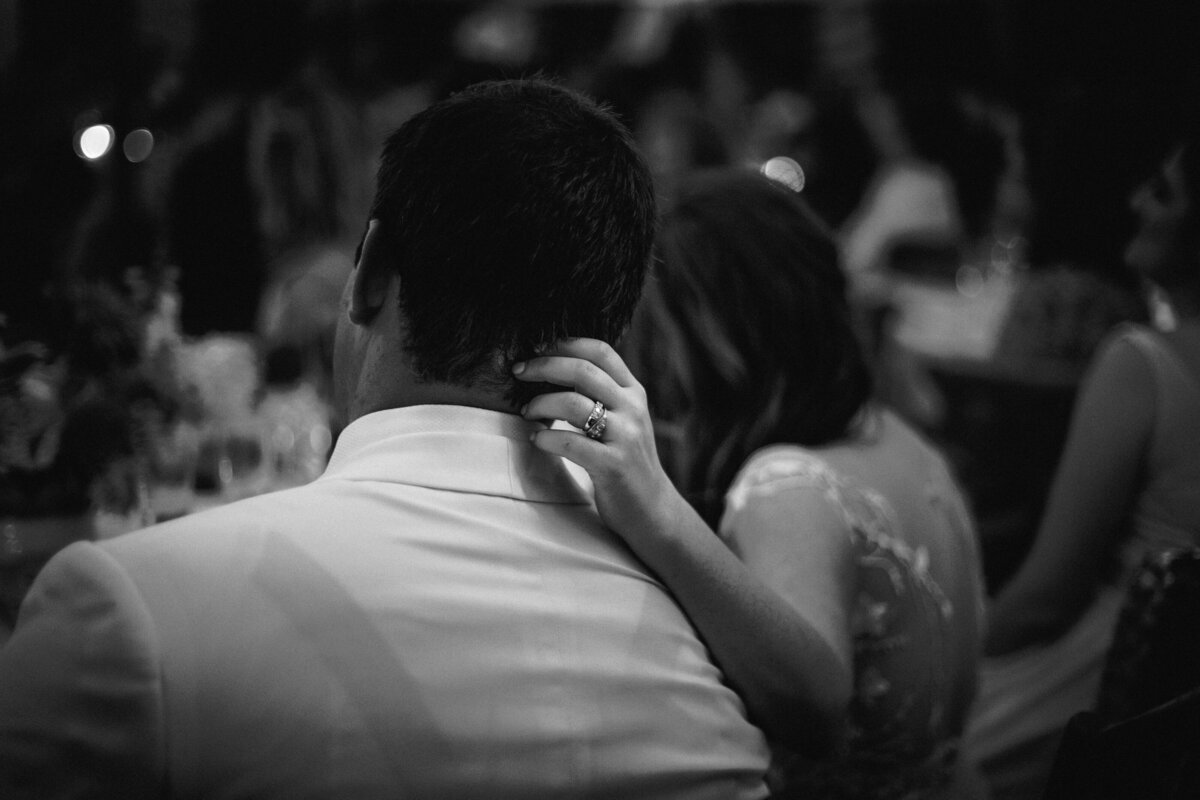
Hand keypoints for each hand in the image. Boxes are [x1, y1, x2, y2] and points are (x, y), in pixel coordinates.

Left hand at [512, 338, 685, 545]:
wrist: (651, 509)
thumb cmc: (625, 460)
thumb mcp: (623, 420)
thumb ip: (601, 394)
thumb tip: (554, 367)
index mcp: (633, 393)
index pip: (600, 351)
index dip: (565, 343)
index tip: (535, 347)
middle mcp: (633, 409)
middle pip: (582, 371)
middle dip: (544, 366)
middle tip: (518, 373)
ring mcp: (625, 437)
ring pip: (573, 404)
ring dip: (541, 404)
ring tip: (527, 413)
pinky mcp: (613, 465)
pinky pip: (570, 443)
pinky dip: (546, 438)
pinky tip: (537, 439)